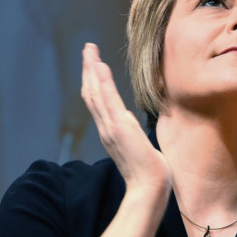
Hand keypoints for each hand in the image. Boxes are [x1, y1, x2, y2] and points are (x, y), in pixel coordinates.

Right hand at [81, 43, 171, 192]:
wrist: (149, 188)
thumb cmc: (147, 171)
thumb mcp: (136, 144)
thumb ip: (128, 130)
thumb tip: (126, 117)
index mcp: (109, 131)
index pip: (97, 101)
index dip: (93, 81)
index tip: (93, 63)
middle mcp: (105, 127)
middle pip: (91, 93)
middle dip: (88, 69)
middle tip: (87, 48)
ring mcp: (110, 127)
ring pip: (96, 93)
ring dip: (92, 70)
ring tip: (90, 51)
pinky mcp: (119, 128)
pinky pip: (107, 100)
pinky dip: (102, 82)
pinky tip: (99, 66)